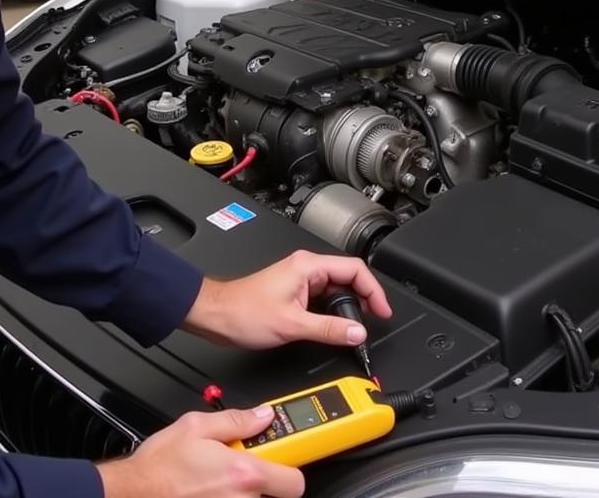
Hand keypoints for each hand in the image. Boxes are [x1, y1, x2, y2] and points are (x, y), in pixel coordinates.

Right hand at [97, 405, 303, 497]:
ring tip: (222, 478)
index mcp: (243, 475)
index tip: (285, 458)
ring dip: (245, 491)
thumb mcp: (197, 426)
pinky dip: (228, 497)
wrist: (130, 492)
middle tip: (248, 465)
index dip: (292, 468)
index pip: (294, 482)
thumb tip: (263, 415)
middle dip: (267, 480)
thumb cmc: (159, 466)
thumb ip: (237, 419)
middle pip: (276, 496)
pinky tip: (210, 489)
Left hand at [183, 250, 392, 348]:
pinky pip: (322, 299)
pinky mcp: (294, 292)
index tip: (382, 310)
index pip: (354, 270)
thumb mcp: (292, 325)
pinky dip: (334, 312)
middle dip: (365, 298)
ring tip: (358, 327)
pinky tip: (336, 327)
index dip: (373, 290)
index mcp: (309, 266)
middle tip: (375, 320)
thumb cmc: (243, 313)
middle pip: (348, 277)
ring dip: (349, 307)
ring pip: (335, 289)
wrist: (216, 315)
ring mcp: (300, 280)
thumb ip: (329, 329)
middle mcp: (306, 268)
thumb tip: (358, 332)